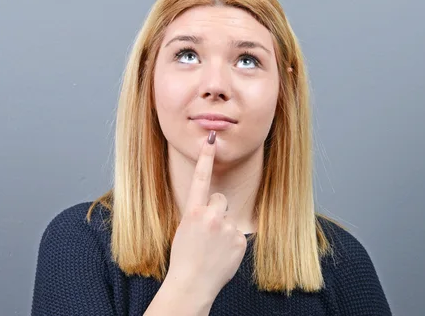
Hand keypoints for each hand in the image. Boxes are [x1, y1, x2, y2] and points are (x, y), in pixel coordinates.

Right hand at [165, 131, 247, 302]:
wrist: (192, 284)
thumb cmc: (185, 256)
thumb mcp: (184, 228)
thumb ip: (199, 213)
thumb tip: (214, 206)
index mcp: (193, 211)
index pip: (200, 178)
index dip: (206, 157)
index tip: (211, 139)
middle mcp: (211, 216)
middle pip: (220, 199)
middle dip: (216, 211)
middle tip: (207, 232)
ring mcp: (226, 228)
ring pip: (228, 218)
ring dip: (223, 229)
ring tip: (213, 247)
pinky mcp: (239, 240)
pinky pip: (237, 233)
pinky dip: (231, 243)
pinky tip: (221, 254)